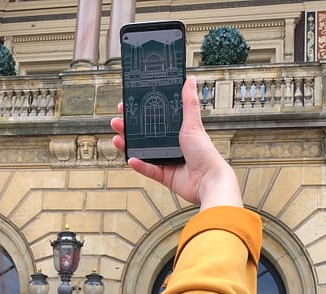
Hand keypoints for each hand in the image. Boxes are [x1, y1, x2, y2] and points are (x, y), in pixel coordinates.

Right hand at [111, 76, 241, 210]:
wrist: (208, 180)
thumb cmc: (205, 153)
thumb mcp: (193, 124)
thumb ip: (189, 103)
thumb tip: (189, 81)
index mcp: (177, 131)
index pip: (155, 118)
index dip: (141, 112)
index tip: (129, 105)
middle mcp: (171, 145)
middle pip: (144, 135)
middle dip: (129, 128)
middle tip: (118, 121)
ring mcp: (166, 160)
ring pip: (142, 151)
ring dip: (129, 145)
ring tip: (118, 139)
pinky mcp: (164, 175)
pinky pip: (147, 169)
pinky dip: (139, 165)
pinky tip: (131, 158)